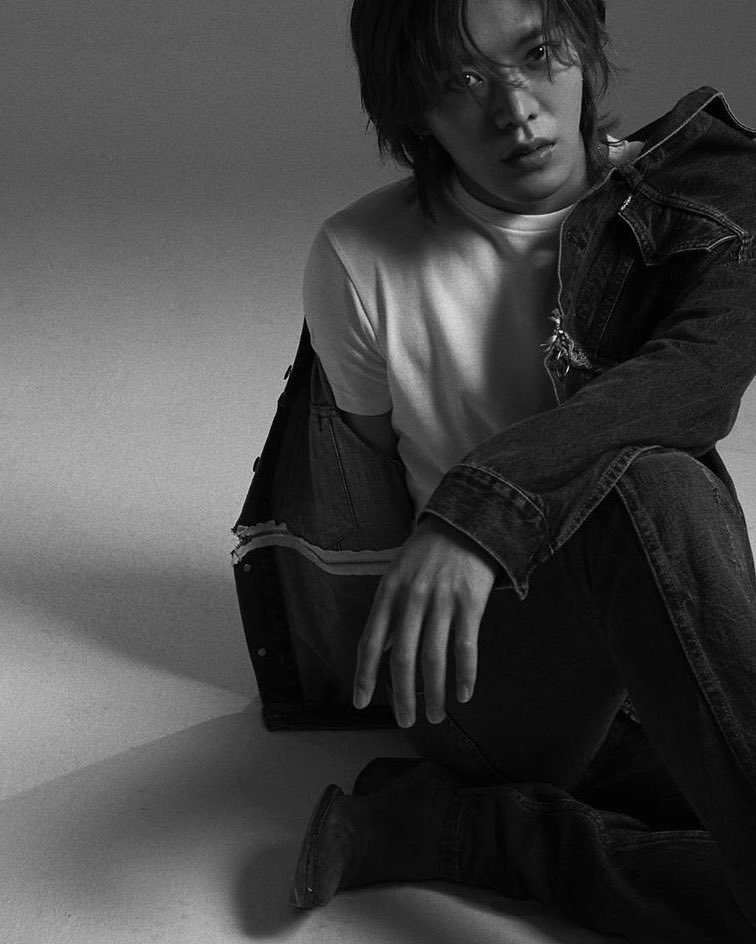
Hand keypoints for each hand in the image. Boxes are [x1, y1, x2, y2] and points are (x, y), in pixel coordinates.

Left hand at [352, 516, 496, 726]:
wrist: (467, 523)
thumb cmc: (427, 553)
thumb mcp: (397, 576)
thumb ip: (389, 613)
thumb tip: (381, 651)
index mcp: (388, 593)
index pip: (370, 642)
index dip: (364, 676)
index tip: (362, 703)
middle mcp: (412, 598)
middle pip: (402, 657)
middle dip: (403, 695)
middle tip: (406, 721)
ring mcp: (442, 600)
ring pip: (433, 657)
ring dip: (434, 692)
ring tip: (436, 715)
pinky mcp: (470, 602)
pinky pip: (466, 646)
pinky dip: (465, 674)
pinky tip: (464, 694)